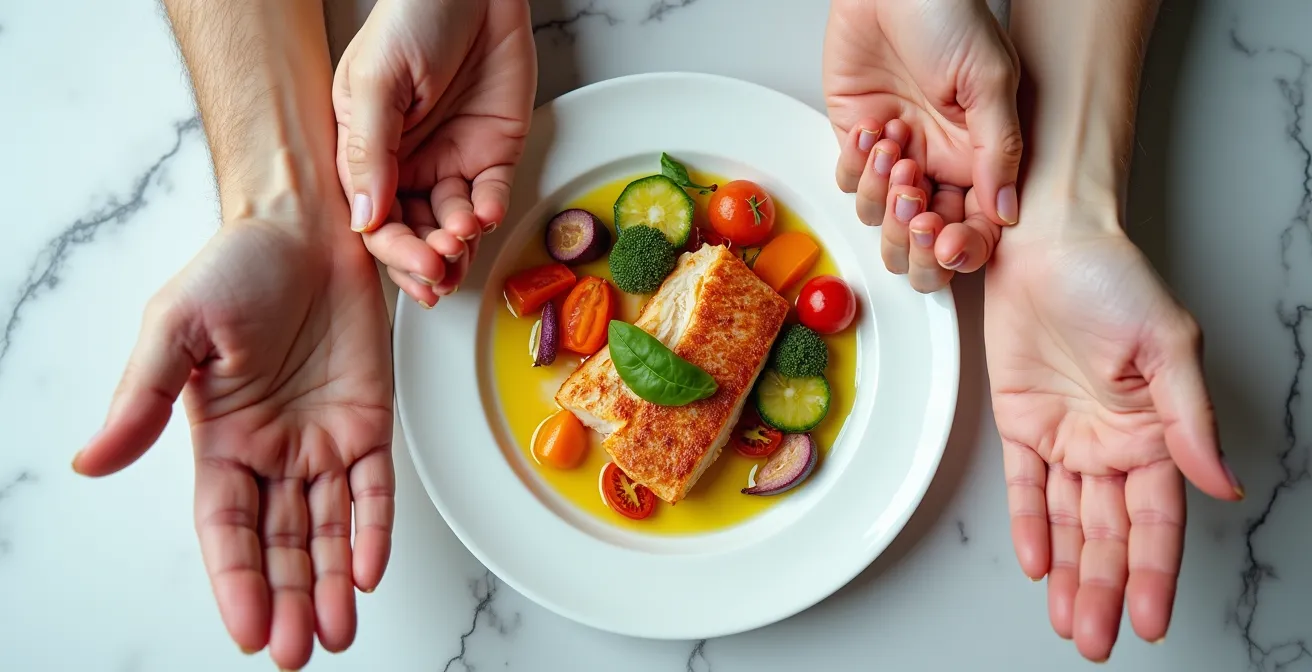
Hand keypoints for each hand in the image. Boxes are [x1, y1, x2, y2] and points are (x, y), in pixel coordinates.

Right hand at [73, 213, 393, 670]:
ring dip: (333, 582)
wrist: (307, 225)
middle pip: (280, 543)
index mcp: (220, 440)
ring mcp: (323, 439)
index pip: (226, 528)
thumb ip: (143, 399)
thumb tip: (92, 462)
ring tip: (338, 633)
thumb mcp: (176, 329)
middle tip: (301, 652)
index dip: (236, 581)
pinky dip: (374, 527)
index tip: (250, 631)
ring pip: (328, 528)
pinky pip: (375, 486)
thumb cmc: (237, 268)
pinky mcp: (369, 420)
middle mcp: (272, 452)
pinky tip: (370, 570)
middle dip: (290, 598)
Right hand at [334, 0, 535, 307]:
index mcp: (365, 152)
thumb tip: (362, 218)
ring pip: (453, 224)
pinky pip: (491, 195)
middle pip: (414, 233)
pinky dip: (491, 211)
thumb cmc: (413, 18)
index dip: (393, 251)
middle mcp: (406, 164)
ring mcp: (450, 160)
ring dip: (460, 242)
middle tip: (443, 267)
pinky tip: (487, 213)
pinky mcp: (493, 153)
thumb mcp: (377, 81)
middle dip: (429, 257)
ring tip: (465, 237)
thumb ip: (369, 151)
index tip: (416, 264)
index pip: (374, 220)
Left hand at [823, 0, 1020, 290]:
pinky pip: (848, 179)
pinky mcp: (856, 137)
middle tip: (912, 198)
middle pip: (921, 237)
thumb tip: (1006, 213)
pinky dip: (856, 165)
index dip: (959, 247)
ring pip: (879, 216)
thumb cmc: (948, 14)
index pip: (971, 227)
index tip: (948, 243)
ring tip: (896, 144)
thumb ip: (999, 150)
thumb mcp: (989, 81)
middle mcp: (936, 161)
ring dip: (882, 193)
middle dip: (912, 233)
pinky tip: (875, 126)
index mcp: (978, 156)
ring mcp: (894, 153)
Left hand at [985, 202, 1243, 661]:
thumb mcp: (1166, 346)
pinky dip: (1029, 524)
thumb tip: (1222, 485)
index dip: (1152, 571)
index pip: (1156, 519)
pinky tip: (1036, 563)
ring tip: (1066, 622)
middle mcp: (1112, 442)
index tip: (1148, 620)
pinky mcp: (1021, 420)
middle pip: (1109, 532)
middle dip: (1102, 588)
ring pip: (1068, 520)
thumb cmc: (1115, 280)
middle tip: (1093, 640)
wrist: (1047, 242)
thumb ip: (1189, 421)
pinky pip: (1024, 485)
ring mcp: (1066, 435)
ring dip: (1067, 572)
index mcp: (1155, 432)